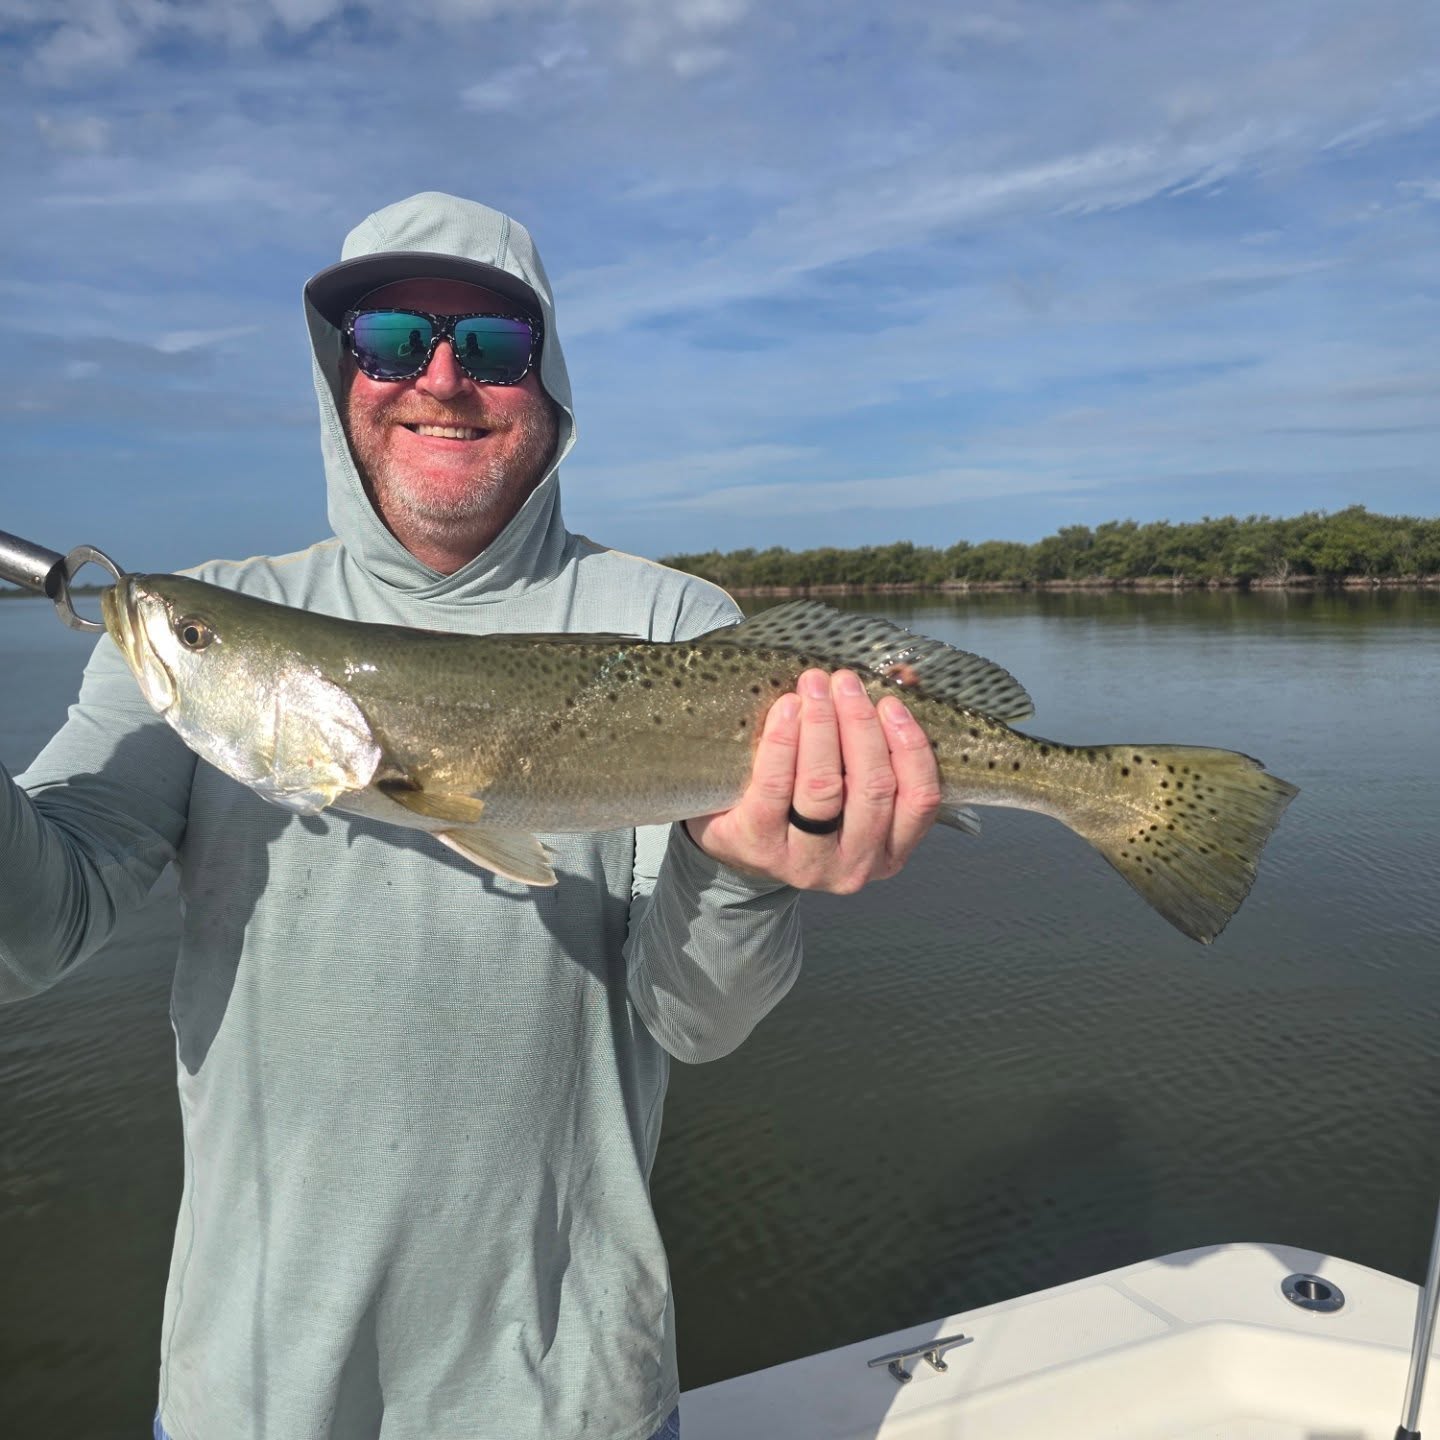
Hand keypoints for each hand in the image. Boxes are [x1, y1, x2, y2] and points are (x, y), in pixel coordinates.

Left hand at [685, 668, 942, 892]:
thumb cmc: (808, 802)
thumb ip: (883, 738)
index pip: (919, 799)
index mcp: (890, 852)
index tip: (890, 702)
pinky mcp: (760, 847)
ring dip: (823, 727)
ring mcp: (806, 862)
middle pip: (871, 787)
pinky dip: (784, 742)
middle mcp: (855, 866)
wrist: (740, 842)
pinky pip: (775, 787)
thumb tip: (904, 675)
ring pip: (824, 788)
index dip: (909, 746)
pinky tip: (787, 709)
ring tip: (814, 686)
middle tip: (844, 681)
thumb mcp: (852, 783)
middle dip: (860, 724)